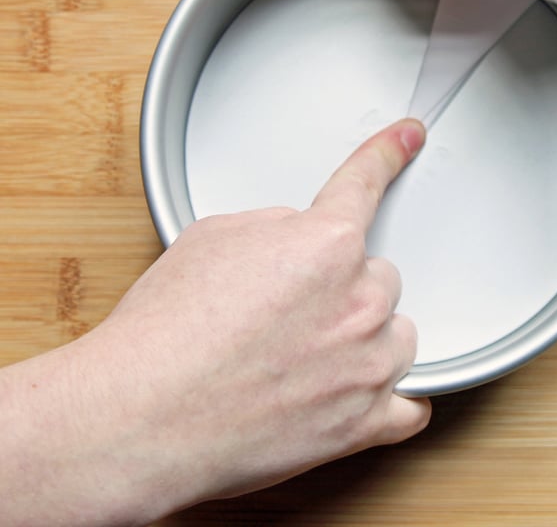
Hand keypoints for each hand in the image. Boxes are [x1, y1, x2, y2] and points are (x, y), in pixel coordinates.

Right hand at [0, 119, 430, 525]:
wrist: (140, 416)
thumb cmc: (166, 333)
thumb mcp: (214, 238)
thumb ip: (277, 227)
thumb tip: (298, 236)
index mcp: (326, 245)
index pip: (365, 183)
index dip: (388, 152)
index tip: (407, 137)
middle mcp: (358, 301)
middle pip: (379, 275)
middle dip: (345, 285)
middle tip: (295, 310)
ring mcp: (366, 365)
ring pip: (397, 334)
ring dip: (365, 338)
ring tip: (307, 356)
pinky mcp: (362, 424)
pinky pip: (410, 406)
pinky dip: (388, 397)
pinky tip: (360, 391)